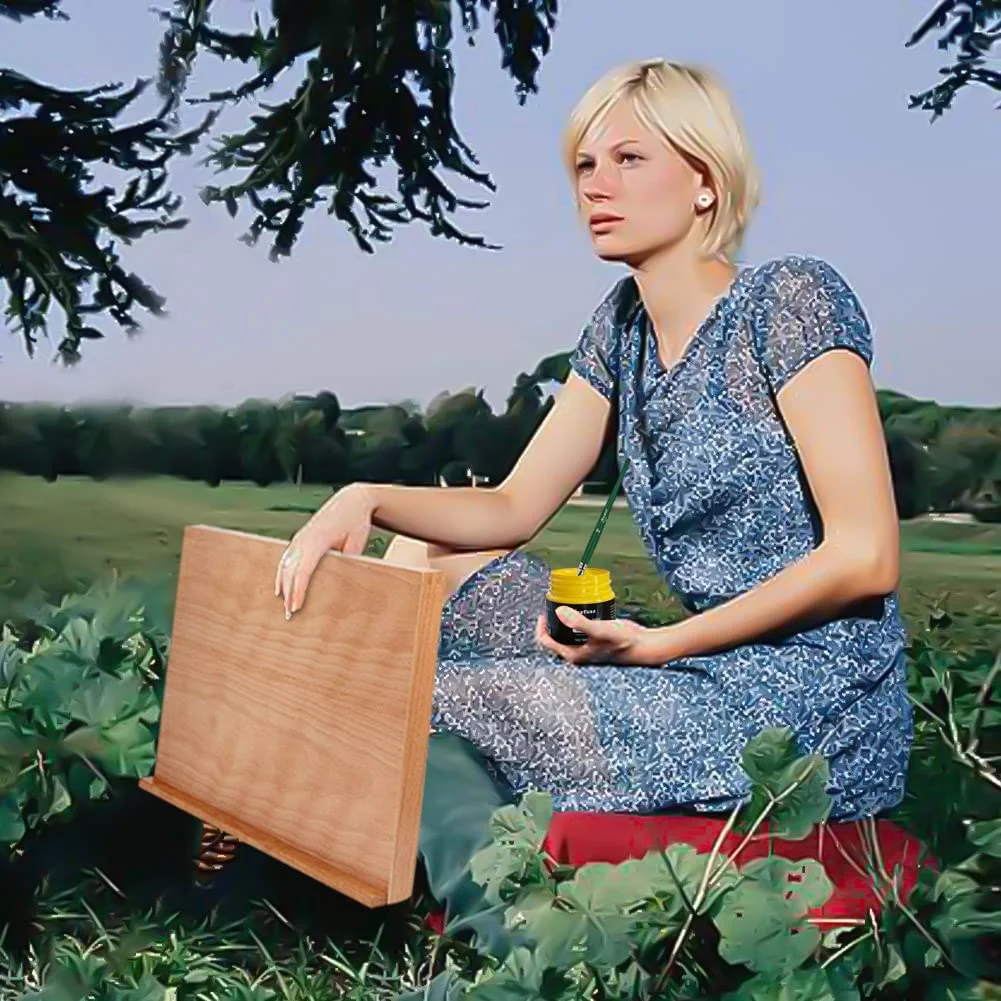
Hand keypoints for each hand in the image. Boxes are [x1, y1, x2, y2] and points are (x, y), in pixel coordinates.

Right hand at [275, 482, 374, 617]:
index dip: (298, 589)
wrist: (351, 500)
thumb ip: (347, 562)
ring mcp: (300, 538)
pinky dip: (281, 575)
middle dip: (289, 594)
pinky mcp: (299, 539)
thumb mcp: (356, 542)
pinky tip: (279, 590)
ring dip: (284, 587)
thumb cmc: (356, 522)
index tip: (296, 606)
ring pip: (285, 566)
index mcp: (318, 538)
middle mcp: (304, 538)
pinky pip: (286, 559)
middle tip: (290, 616)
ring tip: (285, 608)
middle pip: (291, 570)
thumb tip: (340, 584)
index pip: (303, 568)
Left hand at [534, 607, 663, 665]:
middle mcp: (577, 652)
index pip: (546, 643)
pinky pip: (577, 630)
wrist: (642, 645)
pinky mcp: (593, 639)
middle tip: (551, 608)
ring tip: (561, 606)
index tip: (544, 612)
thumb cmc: (621, 642)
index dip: (541, 627)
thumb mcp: (598, 630)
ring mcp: (585, 646)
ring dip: (561, 621)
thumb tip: (559, 611)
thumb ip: (578, 622)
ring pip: (565, 634)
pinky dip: (574, 621)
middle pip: (554, 639)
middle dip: (550, 623)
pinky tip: (579, 609)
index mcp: (573, 655)